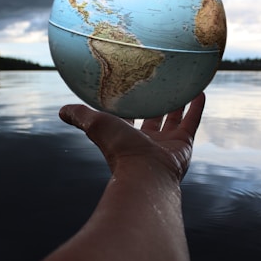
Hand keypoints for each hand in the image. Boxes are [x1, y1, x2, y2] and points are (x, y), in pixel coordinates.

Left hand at [59, 92, 204, 181]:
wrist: (146, 173)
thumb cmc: (119, 149)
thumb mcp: (96, 124)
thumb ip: (79, 116)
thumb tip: (61, 110)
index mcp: (127, 137)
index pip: (128, 118)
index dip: (128, 105)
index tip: (131, 90)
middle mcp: (147, 142)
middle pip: (153, 118)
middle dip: (155, 104)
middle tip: (159, 87)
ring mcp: (166, 144)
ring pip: (174, 119)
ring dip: (178, 104)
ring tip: (182, 87)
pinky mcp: (184, 145)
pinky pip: (192, 122)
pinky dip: (196, 108)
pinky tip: (199, 92)